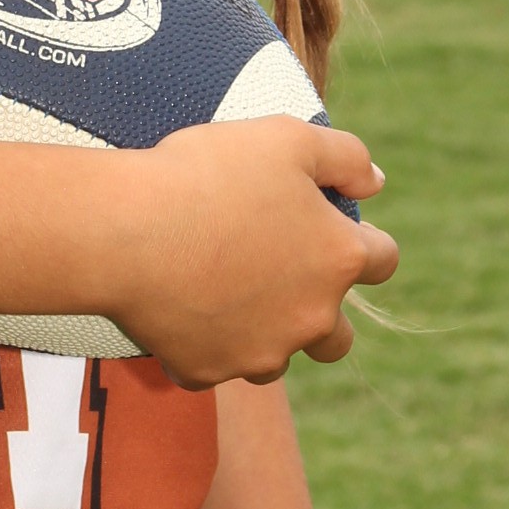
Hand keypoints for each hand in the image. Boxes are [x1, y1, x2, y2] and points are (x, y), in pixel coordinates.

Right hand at [110, 118, 395, 389]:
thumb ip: (346, 158)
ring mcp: (259, 352)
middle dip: (319, 309)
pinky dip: (200, 343)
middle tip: (277, 275)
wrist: (125, 230)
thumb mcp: (287, 138)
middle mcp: (311, 318)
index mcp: (338, 259)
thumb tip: (375, 183)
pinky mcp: (206, 370)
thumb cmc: (208, 175)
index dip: (362, 240)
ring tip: (220, 291)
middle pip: (340, 336)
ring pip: (276, 358)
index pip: (383, 259)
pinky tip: (175, 306)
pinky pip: (212, 365)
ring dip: (261, 333)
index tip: (327, 225)